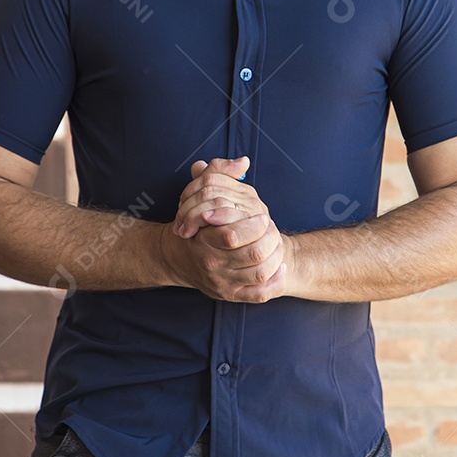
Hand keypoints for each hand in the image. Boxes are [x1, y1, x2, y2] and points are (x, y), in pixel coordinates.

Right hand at [160, 157, 286, 303]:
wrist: (176, 257)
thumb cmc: (193, 224)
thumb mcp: (199, 194)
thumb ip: (218, 173)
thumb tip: (243, 161)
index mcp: (204, 240)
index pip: (233, 236)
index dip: (255, 225)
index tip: (264, 216)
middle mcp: (212, 264)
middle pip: (252, 254)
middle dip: (270, 239)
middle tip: (274, 228)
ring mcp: (222, 282)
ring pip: (260, 273)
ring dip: (276, 256)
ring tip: (278, 243)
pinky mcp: (232, 295)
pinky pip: (259, 293)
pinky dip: (274, 281)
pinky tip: (279, 267)